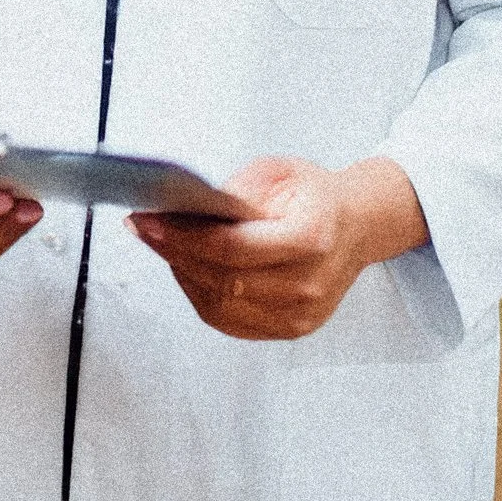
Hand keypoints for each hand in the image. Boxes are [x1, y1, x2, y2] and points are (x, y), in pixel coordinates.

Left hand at [127, 155, 426, 340]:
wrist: (357, 225)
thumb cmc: (316, 195)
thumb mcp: (277, 172)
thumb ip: (233, 192)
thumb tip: (184, 210)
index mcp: (312, 237)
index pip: (234, 248)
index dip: (184, 237)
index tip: (149, 221)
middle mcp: (309, 283)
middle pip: (223, 280)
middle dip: (174, 253)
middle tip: (144, 228)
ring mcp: (301, 314)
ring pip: (221, 306)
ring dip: (182, 274)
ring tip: (162, 245)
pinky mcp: (291, 329)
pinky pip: (230, 321)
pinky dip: (200, 295)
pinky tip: (187, 268)